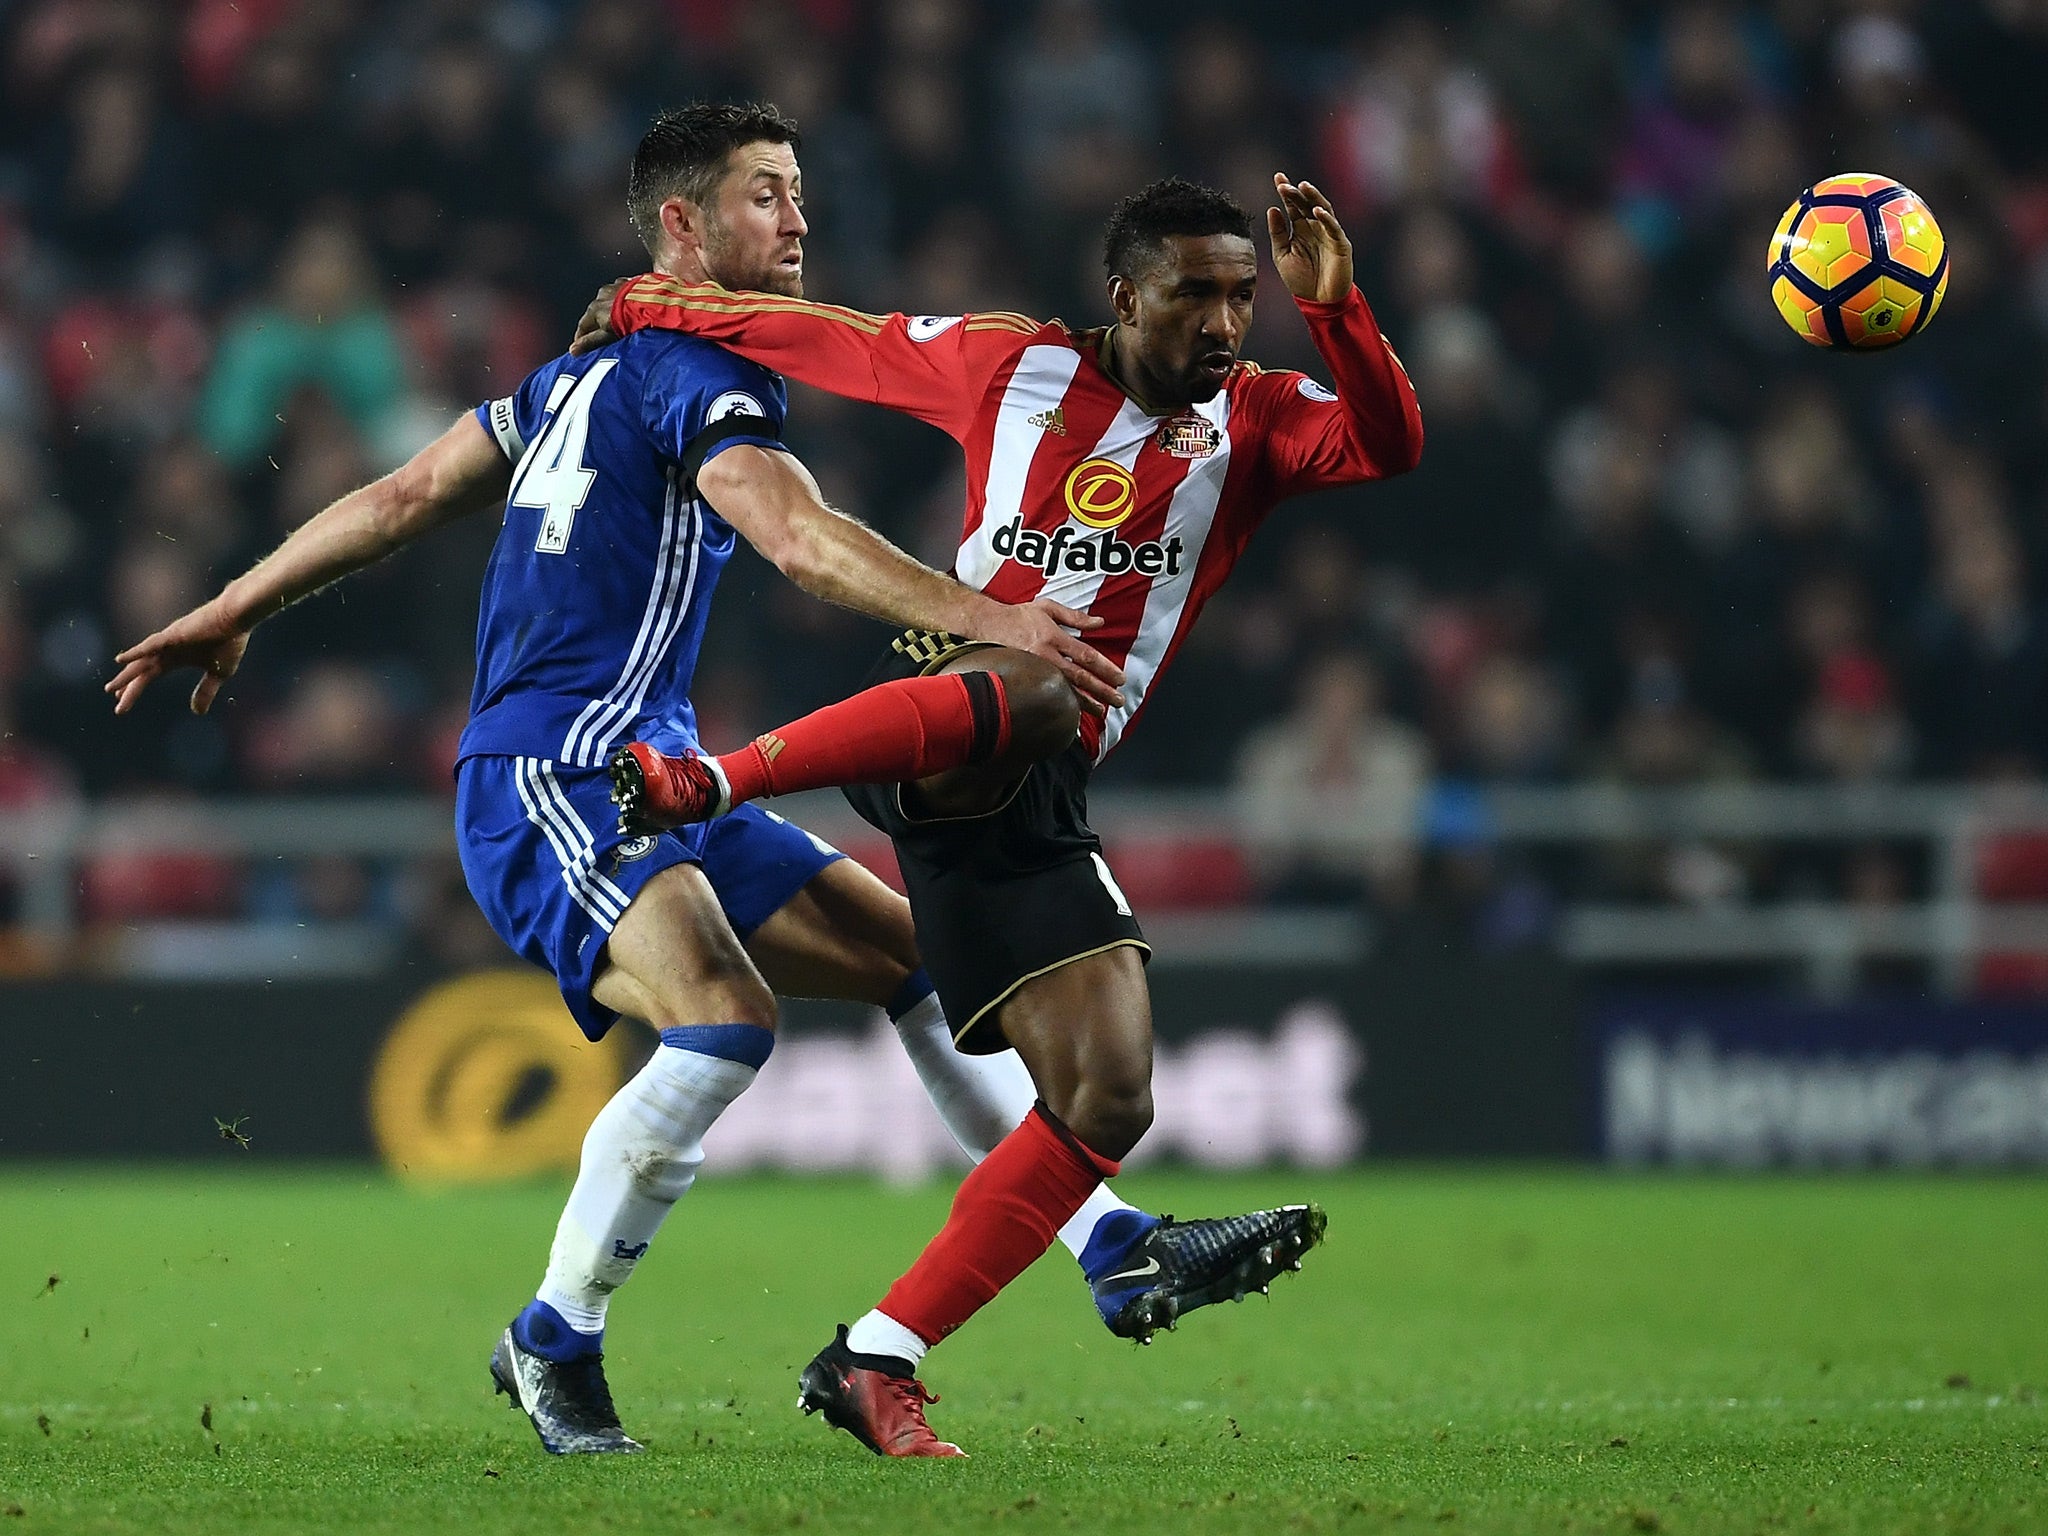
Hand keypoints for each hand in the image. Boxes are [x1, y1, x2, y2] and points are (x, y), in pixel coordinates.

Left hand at [104, 599, 251, 715]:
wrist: (237, 619)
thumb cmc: (230, 641)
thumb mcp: (218, 673)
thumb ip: (206, 691)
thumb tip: (197, 712)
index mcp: (175, 658)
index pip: (150, 675)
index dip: (136, 689)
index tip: (121, 703)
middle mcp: (166, 649)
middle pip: (141, 671)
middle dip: (127, 687)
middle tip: (114, 701)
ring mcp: (168, 641)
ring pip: (141, 660)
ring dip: (126, 675)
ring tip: (110, 689)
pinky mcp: (174, 634)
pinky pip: (151, 645)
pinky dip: (136, 652)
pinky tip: (121, 660)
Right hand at [570, 280, 625, 354]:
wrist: (651, 303)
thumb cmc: (628, 321)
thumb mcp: (608, 335)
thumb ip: (590, 342)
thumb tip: (572, 350)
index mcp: (594, 309)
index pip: (583, 326)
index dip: (581, 338)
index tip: (580, 347)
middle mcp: (601, 295)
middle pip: (596, 312)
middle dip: (597, 323)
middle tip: (602, 335)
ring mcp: (616, 286)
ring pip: (609, 300)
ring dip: (611, 309)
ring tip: (619, 319)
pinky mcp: (630, 282)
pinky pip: (623, 291)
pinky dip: (624, 299)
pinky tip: (630, 305)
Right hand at [982, 597, 1125, 715]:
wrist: (987, 625)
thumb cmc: (1019, 615)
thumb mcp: (1048, 608)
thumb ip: (1075, 617)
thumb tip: (1100, 622)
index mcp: (1053, 636)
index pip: (1085, 655)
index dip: (1104, 668)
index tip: (1119, 678)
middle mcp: (1045, 655)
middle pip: (1079, 677)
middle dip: (1101, 690)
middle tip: (1118, 699)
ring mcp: (1034, 669)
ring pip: (1064, 690)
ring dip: (1085, 702)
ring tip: (1101, 711)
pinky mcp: (1025, 678)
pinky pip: (1048, 694)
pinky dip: (1063, 704)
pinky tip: (1075, 712)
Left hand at [1268, 173, 1353, 304]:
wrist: (1318, 302)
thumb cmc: (1301, 280)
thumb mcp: (1282, 255)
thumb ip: (1277, 233)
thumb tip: (1272, 209)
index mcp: (1300, 228)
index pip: (1293, 205)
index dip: (1286, 192)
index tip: (1277, 178)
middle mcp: (1315, 227)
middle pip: (1306, 204)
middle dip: (1296, 192)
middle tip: (1284, 184)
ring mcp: (1329, 234)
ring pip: (1323, 210)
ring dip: (1313, 198)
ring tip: (1303, 187)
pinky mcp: (1341, 244)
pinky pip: (1334, 228)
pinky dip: (1326, 219)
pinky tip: (1316, 211)